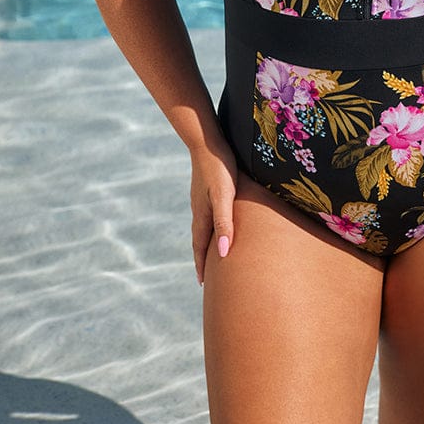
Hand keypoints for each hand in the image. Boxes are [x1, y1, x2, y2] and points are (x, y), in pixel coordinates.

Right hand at [188, 138, 237, 284]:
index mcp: (202, 214)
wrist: (206, 140)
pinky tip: (215, 219)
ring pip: (202, 225)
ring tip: (209, 251)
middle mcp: (199, 208)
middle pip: (199, 239)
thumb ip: (224, 223)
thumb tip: (222, 253)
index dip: (202, 264)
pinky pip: (206, 213)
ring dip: (205, 241)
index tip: (203, 283)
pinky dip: (209, 224)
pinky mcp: (206, 187)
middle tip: (204, 276)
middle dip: (202, 257)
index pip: (201, 246)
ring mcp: (200, 197)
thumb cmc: (219, 167)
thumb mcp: (224, 196)